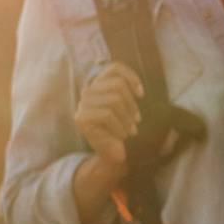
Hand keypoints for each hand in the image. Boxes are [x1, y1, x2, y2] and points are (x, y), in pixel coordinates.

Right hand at [74, 62, 144, 178]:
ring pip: (114, 100)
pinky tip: (122, 135)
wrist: (112, 154)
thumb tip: (138, 89)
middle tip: (137, 120)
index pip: (114, 68)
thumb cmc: (123, 129)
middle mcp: (87, 92)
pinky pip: (107, 115)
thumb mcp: (129, 108)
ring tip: (131, 130)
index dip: (131, 77)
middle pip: (117, 85)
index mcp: (98, 85)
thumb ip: (128, 93)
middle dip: (132, 104)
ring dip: (127, 117)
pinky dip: (119, 126)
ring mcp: (82, 105)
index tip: (141, 94)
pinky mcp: (81, 118)